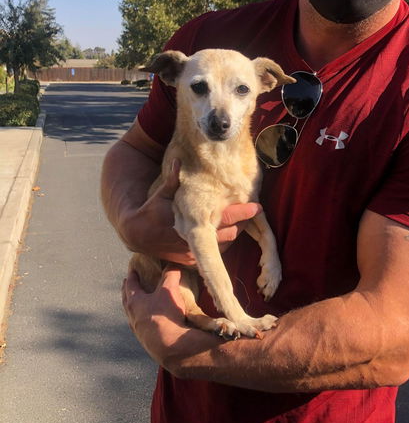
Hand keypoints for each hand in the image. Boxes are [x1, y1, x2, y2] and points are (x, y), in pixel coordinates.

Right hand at [121, 160, 261, 263]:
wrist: (137, 235)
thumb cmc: (152, 208)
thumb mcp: (161, 193)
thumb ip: (172, 179)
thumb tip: (177, 160)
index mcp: (185, 221)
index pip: (221, 218)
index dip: (241, 213)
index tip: (257, 207)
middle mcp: (190, 240)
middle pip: (229, 234)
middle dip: (243, 223)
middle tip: (254, 211)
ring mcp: (191, 253)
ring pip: (225, 245)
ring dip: (235, 233)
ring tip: (243, 220)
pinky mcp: (191, 262)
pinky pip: (216, 253)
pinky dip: (223, 242)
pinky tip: (228, 230)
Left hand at [122, 268, 217, 371]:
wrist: (171, 347)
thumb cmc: (165, 316)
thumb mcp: (169, 290)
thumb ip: (171, 274)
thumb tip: (174, 263)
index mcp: (134, 302)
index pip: (130, 285)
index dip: (132, 276)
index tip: (132, 270)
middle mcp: (133, 317)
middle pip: (127, 301)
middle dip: (127, 292)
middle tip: (128, 284)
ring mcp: (139, 331)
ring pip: (132, 315)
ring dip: (134, 307)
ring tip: (139, 303)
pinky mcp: (147, 341)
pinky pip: (142, 327)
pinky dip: (144, 320)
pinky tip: (150, 321)